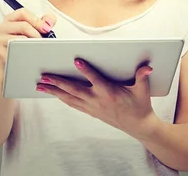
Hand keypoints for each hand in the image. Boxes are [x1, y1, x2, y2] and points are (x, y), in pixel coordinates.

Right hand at [0, 9, 55, 73]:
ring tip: (37, 48)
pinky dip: (27, 53)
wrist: (12, 63)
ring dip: (33, 44)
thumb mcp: (33, 29)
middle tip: (43, 41)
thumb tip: (50, 22)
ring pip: (20, 39)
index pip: (23, 13)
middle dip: (37, 33)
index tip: (46, 28)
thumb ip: (44, 21)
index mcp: (10, 19)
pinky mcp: (0, 53)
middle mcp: (2, 27)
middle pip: (23, 25)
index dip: (37, 20)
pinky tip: (31, 55)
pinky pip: (16, 52)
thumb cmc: (23, 44)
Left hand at [37, 59, 157, 138]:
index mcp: (109, 92)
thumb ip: (142, 77)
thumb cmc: (140, 105)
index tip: (77, 61)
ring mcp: (92, 107)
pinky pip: (73, 104)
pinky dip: (62, 98)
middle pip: (74, 90)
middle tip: (44, 77)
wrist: (138, 126)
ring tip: (40, 86)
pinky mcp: (91, 112)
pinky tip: (54, 94)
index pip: (95, 79)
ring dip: (54, 92)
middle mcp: (97, 100)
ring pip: (69, 98)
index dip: (86, 70)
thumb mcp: (143, 90)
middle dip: (57, 83)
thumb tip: (147, 67)